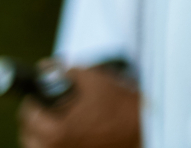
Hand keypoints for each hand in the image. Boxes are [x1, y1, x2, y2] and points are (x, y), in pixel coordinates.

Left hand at [19, 67, 140, 147]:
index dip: (33, 100)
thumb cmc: (122, 106)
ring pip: (40, 146)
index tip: (38, 94)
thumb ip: (69, 71)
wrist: (145, 127)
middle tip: (45, 107)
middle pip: (29, 136)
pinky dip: (56, 140)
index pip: (29, 115)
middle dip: (35, 119)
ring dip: (43, 133)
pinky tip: (70, 131)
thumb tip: (47, 66)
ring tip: (55, 121)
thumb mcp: (96, 81)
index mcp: (58, 132)